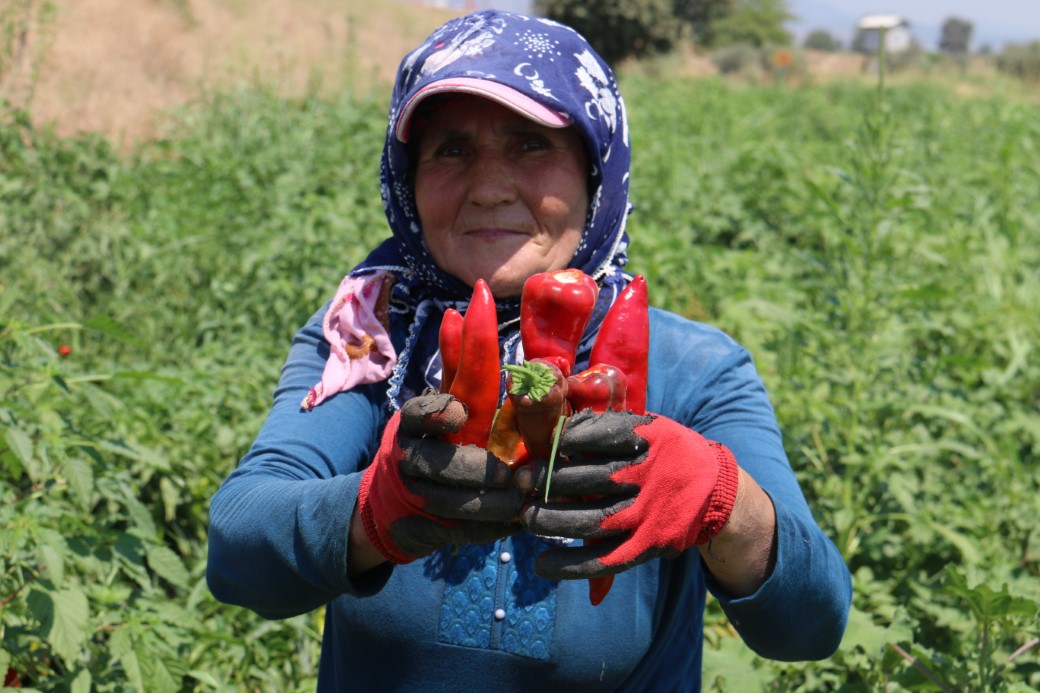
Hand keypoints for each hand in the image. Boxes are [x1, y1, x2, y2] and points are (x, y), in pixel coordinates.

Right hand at [357, 392, 522, 563]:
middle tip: (507, 475)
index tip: (459, 413)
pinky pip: (459, 530)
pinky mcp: (427, 526)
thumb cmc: (432, 443)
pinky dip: (489, 528)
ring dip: (488, 504)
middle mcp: (407, 458)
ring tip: (518, 501)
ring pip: (449, 502)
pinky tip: (514, 522)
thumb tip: (475, 335)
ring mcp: (413, 494)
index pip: (416, 414)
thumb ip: (459, 379)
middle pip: (437, 463)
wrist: (393, 502)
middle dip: (475, 470)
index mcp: (411, 425)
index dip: (435, 414)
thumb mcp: (439, 411)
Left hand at [517, 409, 738, 579]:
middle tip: (520, 481)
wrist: (716, 492)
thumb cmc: (668, 453)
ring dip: (548, 521)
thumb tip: (557, 427)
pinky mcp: (647, 546)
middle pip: (586, 480)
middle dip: (546, 480)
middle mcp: (645, 478)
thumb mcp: (650, 428)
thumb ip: (609, 426)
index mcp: (647, 441)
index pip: (597, 437)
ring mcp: (646, 515)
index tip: (541, 443)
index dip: (563, 441)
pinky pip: (604, 560)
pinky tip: (541, 566)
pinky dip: (570, 566)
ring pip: (588, 522)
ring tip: (524, 518)